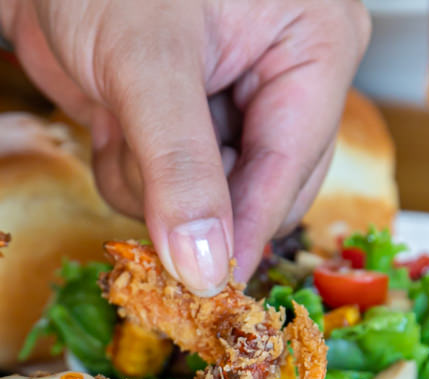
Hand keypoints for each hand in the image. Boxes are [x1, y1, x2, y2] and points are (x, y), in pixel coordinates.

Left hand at [0, 0, 370, 292]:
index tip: (206, 284)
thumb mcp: (147, 64)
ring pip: (210, 206)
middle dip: (187, 195)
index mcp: (315, 45)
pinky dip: (130, 174)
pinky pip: (170, 195)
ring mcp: (236, 110)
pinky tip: (112, 123)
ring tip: (119, 119)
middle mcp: (287, 82)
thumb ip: (179, 167)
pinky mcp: (189, 132)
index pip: (294, 165)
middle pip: (261, 194)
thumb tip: (206, 264)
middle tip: (139, 175)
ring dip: (149, 184)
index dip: (245, 226)